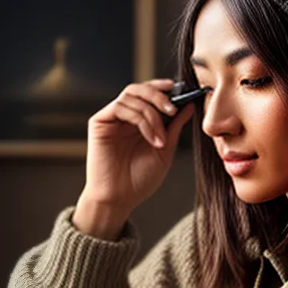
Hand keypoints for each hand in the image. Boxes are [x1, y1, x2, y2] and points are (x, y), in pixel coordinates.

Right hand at [78, 79, 195, 222]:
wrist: (119, 200)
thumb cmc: (139, 181)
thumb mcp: (165, 151)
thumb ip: (174, 127)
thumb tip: (189, 105)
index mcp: (137, 121)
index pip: (148, 94)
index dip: (163, 88)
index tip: (181, 89)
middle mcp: (123, 117)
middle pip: (139, 89)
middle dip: (159, 96)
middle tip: (173, 109)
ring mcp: (111, 119)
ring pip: (132, 96)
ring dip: (151, 115)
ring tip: (160, 139)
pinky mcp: (99, 123)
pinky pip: (120, 107)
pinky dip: (140, 119)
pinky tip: (151, 138)